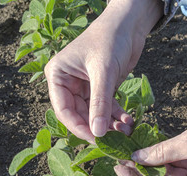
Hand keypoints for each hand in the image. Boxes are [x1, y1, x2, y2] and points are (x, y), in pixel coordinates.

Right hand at [44, 0, 161, 141]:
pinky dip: (116, 116)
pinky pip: (106, 107)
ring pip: (94, 114)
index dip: (79, 127)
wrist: (128, 23)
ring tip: (126, 129)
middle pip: (79, 115)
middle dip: (98, 127)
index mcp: (58, 76)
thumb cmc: (110, 39)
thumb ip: (100, 103)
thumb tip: (97, 134)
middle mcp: (68, 83)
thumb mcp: (104, 72)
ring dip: (109, 124)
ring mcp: (84, 87)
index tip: (96, 140)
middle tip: (115, 140)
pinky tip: (128, 121)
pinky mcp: (100, 88)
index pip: (64, 110)